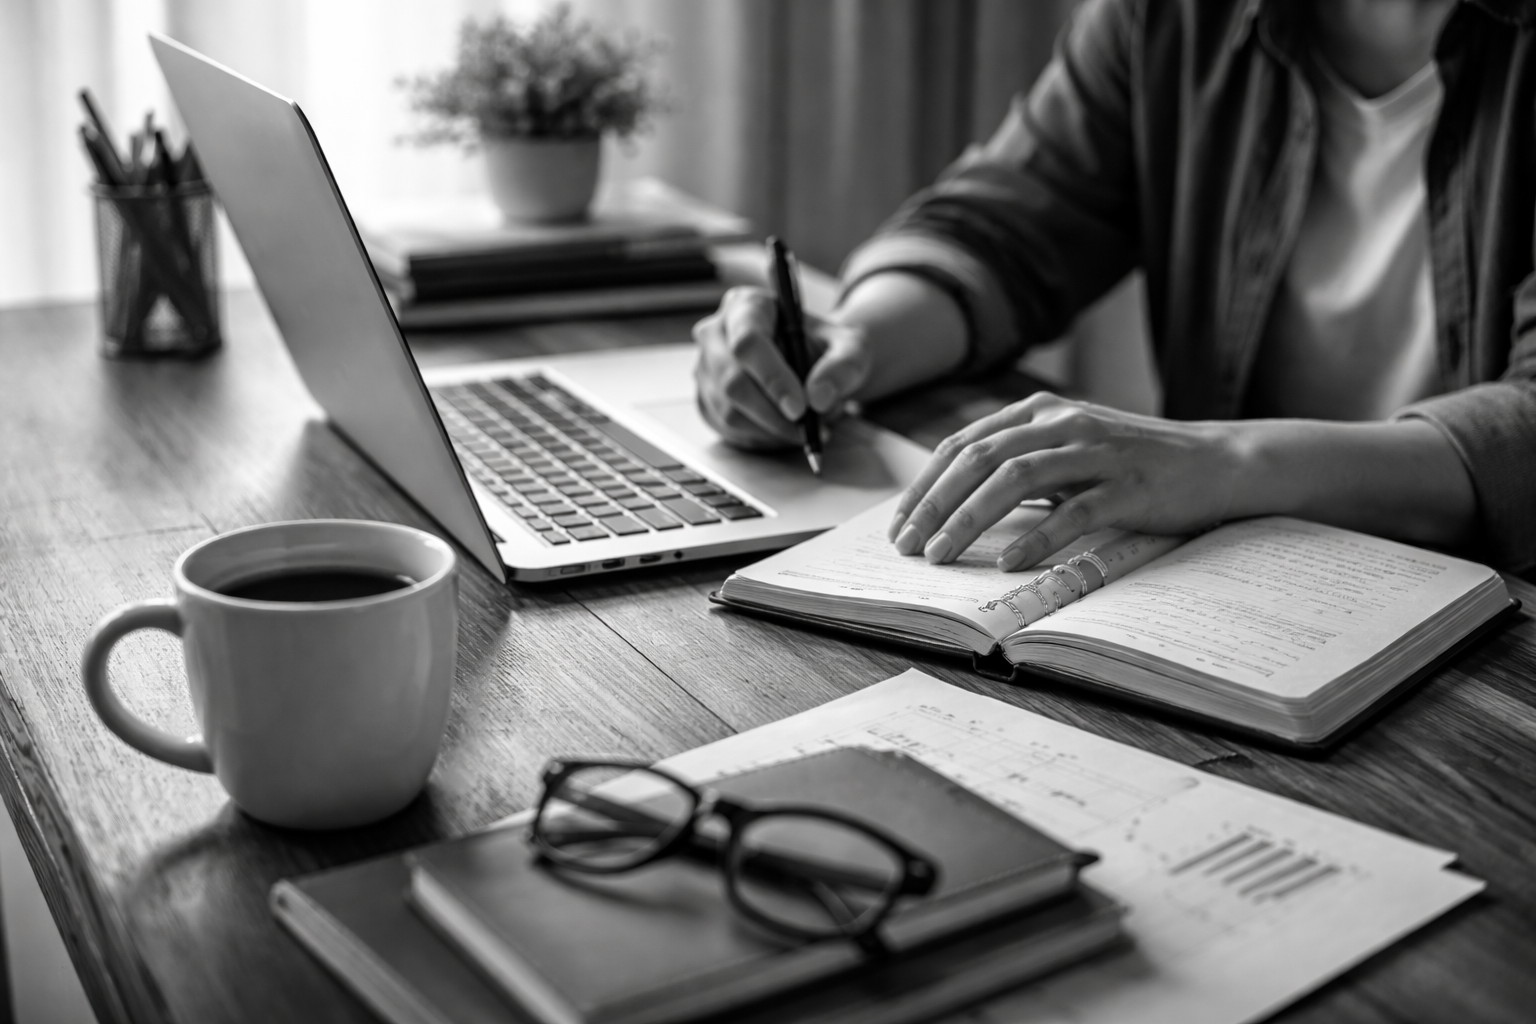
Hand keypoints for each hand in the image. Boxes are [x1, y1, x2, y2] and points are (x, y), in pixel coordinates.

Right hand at [692, 286, 871, 448]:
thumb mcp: (851, 348)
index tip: (801, 408)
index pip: (748, 342)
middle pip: (733, 381)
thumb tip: (818, 398)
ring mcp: (705, 367)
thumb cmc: (826, 348)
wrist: (812, 361)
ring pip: (729, 411)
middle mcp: (715, 333)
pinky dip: (760, 437)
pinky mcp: (705, 398)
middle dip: (773, 414)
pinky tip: (784, 429)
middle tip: (809, 429)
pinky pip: (727, 428)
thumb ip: (843, 366)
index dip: (773, 378)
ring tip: (804, 429)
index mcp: (746, 305)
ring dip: (770, 430)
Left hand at [887, 392, 1243, 569]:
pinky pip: (1074, 511)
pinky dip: (1037, 537)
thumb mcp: (1065, 451)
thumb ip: (1016, 464)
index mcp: (1039, 411)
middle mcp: (1062, 422)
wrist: (1216, 461)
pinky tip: (1008, 561)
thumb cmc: (1129, 463)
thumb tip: (950, 504)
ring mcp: (1096, 451)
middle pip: (980, 459)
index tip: (900, 524)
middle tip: (909, 546)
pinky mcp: (1128, 485)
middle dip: (936, 505)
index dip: (925, 484)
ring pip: (1016, 480)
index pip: (963, 443)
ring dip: (970, 519)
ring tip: (943, 556)